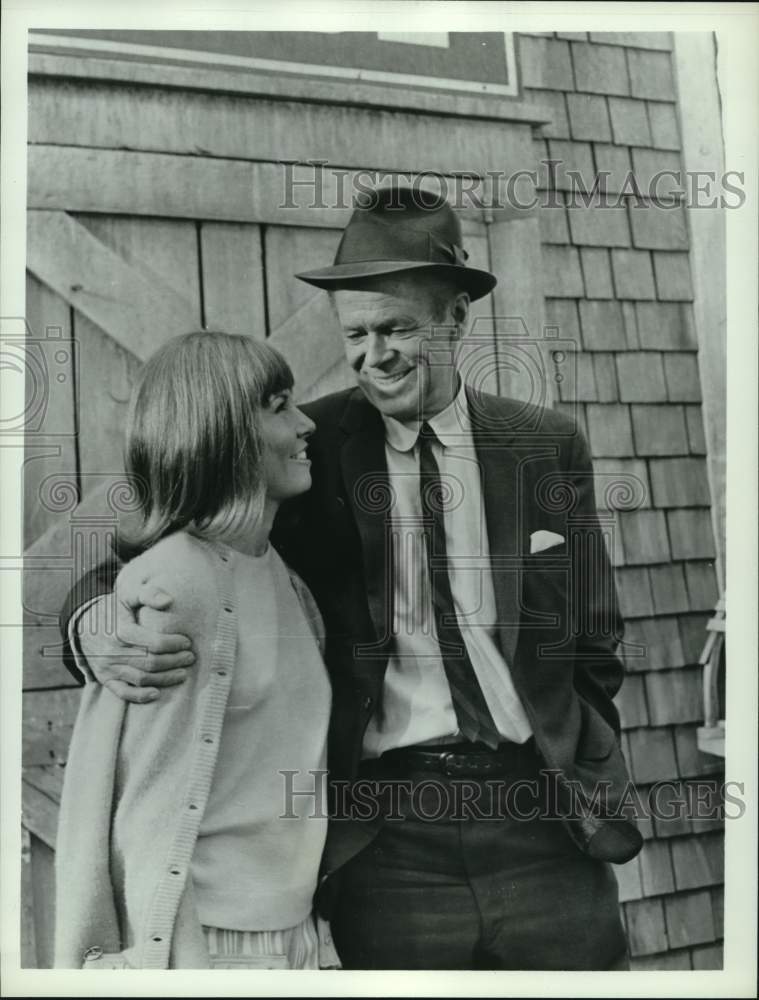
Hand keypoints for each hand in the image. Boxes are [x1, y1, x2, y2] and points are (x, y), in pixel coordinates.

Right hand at [75, 575, 194, 702]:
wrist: (83, 624)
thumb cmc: (113, 609)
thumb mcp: (127, 594)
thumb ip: (148, 594)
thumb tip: (168, 600)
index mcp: (120, 631)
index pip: (153, 643)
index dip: (173, 644)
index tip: (187, 642)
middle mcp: (112, 652)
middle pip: (150, 663)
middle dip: (174, 661)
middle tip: (190, 658)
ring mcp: (108, 668)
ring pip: (141, 679)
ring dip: (165, 678)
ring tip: (183, 673)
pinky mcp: (105, 679)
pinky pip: (123, 692)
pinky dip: (140, 696)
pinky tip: (157, 693)